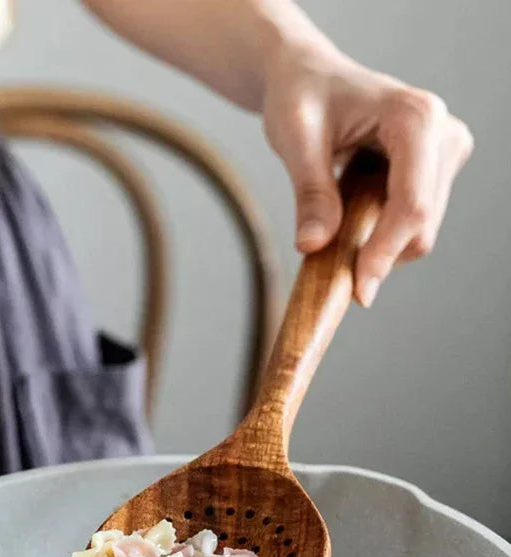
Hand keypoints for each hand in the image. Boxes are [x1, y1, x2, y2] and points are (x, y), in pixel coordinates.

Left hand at [262, 44, 472, 306]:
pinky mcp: (435, 172)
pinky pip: (412, 225)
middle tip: (324, 255)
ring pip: (420, 232)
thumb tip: (313, 245)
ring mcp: (445, 154)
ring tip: (335, 214)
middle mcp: (444, 134)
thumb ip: (310, 192)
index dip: (385, 253)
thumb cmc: (302, 97)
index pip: (411, 204)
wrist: (310, 79)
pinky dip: (379, 235)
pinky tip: (351, 210)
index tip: (360, 292)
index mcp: (416, 118)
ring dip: (377, 244)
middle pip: (421, 225)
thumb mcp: (295, 139)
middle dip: (377, 254)